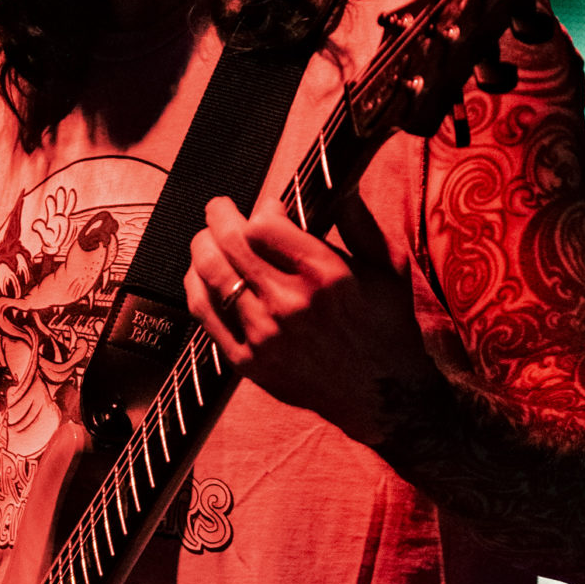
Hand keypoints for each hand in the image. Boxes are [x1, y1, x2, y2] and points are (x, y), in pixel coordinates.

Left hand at [184, 192, 439, 446]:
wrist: (383, 397)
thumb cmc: (387, 329)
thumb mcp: (389, 270)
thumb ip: (361, 224)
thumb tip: (341, 185)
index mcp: (325, 275)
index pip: (264, 225)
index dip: (261, 208)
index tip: (268, 207)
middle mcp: (290, 303)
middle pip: (230, 243)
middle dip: (219, 216)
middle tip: (219, 208)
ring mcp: (265, 334)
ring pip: (211, 274)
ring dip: (201, 247)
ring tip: (205, 238)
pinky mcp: (249, 361)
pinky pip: (205, 314)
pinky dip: (195, 286)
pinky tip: (199, 275)